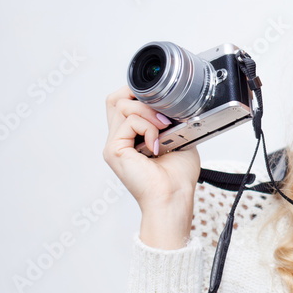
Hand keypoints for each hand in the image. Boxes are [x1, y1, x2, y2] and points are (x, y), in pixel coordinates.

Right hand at [103, 85, 199, 247]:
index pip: (123, 103)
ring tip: (164, 128)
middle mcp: (120, 139)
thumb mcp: (179, 139)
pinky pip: (129, 121)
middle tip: (160, 111)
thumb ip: (170, 120)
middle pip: (115, 99)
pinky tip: (156, 144)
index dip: (139, 94)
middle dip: (139, 95)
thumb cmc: (177, 178)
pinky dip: (148, 127)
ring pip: (121, 105)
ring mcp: (114, 144)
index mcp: (132, 137)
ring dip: (149, 112)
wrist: (174, 198)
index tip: (162, 101)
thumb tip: (171, 104)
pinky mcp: (114, 150)